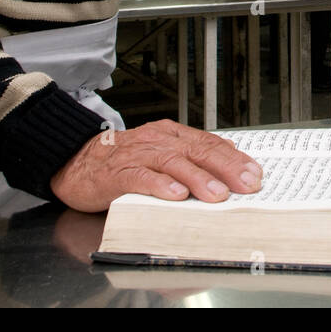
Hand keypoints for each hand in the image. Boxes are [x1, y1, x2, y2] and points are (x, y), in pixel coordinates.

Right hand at [50, 120, 262, 212]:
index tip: (255, 173)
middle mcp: (157, 141)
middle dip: (225, 167)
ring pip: (173, 163)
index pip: (209, 143)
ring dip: (198, 179)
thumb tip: (230, 152)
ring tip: (217, 195)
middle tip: (246, 185)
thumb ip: (192, 152)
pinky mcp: (117, 173)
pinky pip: (140, 178)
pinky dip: (159, 186)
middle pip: (197, 150)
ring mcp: (137, 155)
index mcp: (170, 135)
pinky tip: (175, 196)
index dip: (234, 158)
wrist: (75, 159)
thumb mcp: (161, 151)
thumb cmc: (121, 160)